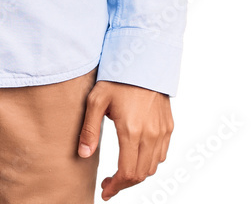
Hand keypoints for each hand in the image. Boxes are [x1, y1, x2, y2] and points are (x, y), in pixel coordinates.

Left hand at [77, 80, 173, 199]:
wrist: (144, 60)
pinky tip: (136, 156)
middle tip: (109, 184)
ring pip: (153, 167)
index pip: (127, 173)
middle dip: (124, 184)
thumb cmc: (117, 78)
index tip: (105, 190)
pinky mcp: (168, 126)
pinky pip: (162, 154)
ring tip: (121, 172)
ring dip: (137, 174)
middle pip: (141, 174)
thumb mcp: (97, 99)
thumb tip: (83, 154)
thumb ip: (90, 129)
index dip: (116, 186)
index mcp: (131, 131)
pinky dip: (150, 162)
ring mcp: (162, 131)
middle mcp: (151, 135)